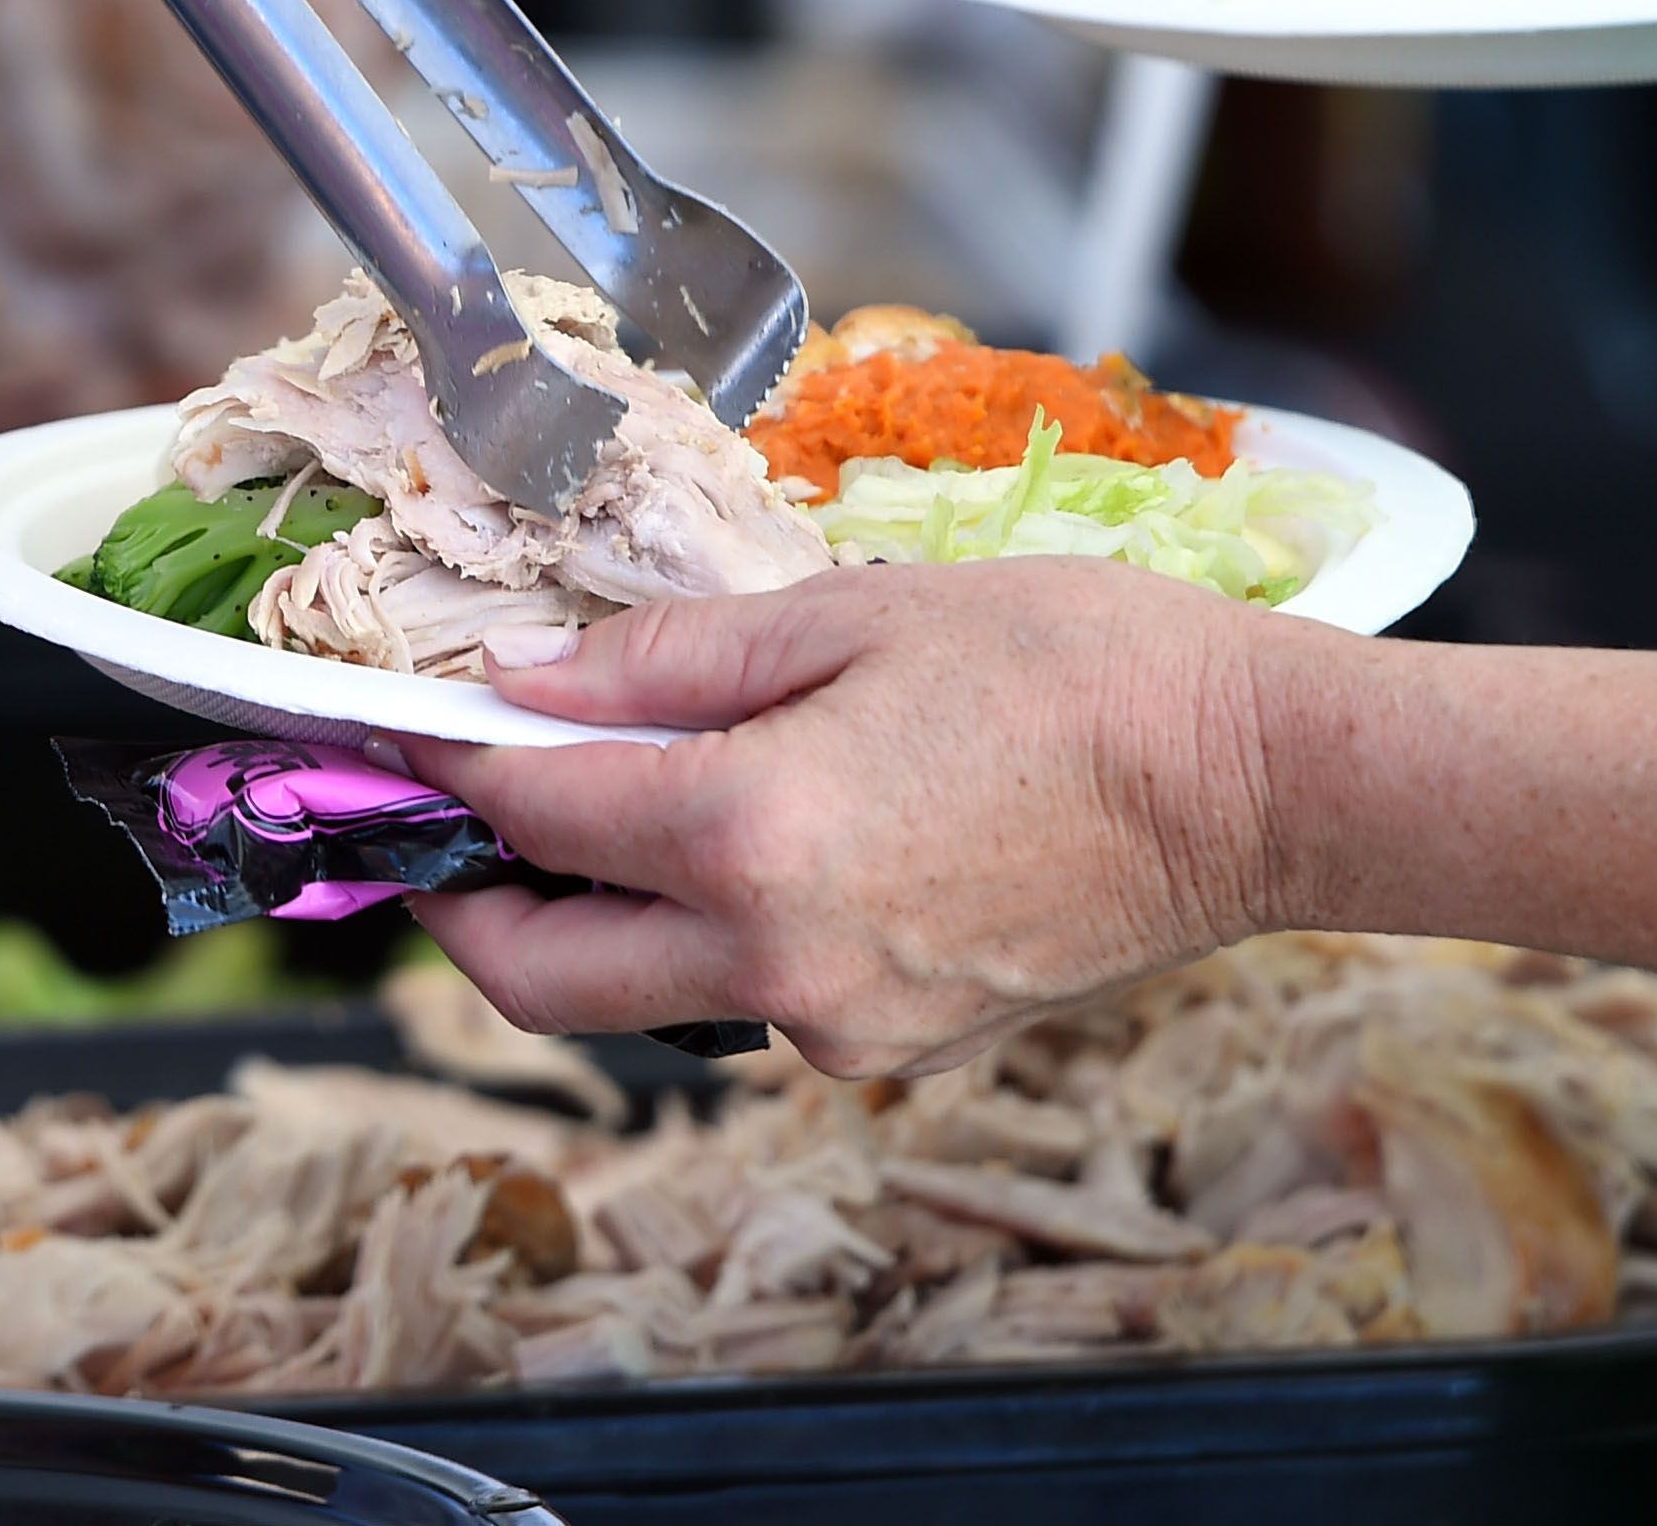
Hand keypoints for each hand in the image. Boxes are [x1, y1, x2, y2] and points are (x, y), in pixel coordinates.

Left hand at [403, 563, 1287, 1078]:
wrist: (1253, 783)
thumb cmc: (1083, 667)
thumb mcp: (862, 612)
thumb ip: (678, 658)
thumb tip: (537, 683)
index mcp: (753, 835)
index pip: (535, 811)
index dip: (447, 759)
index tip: (403, 724)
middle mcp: (777, 960)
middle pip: (540, 977)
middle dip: (460, 906)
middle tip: (439, 826)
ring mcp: (837, 1024)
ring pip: (644, 997)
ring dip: (590, 920)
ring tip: (593, 809)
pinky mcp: (896, 1046)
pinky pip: (752, 996)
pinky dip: (709, 930)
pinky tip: (745, 837)